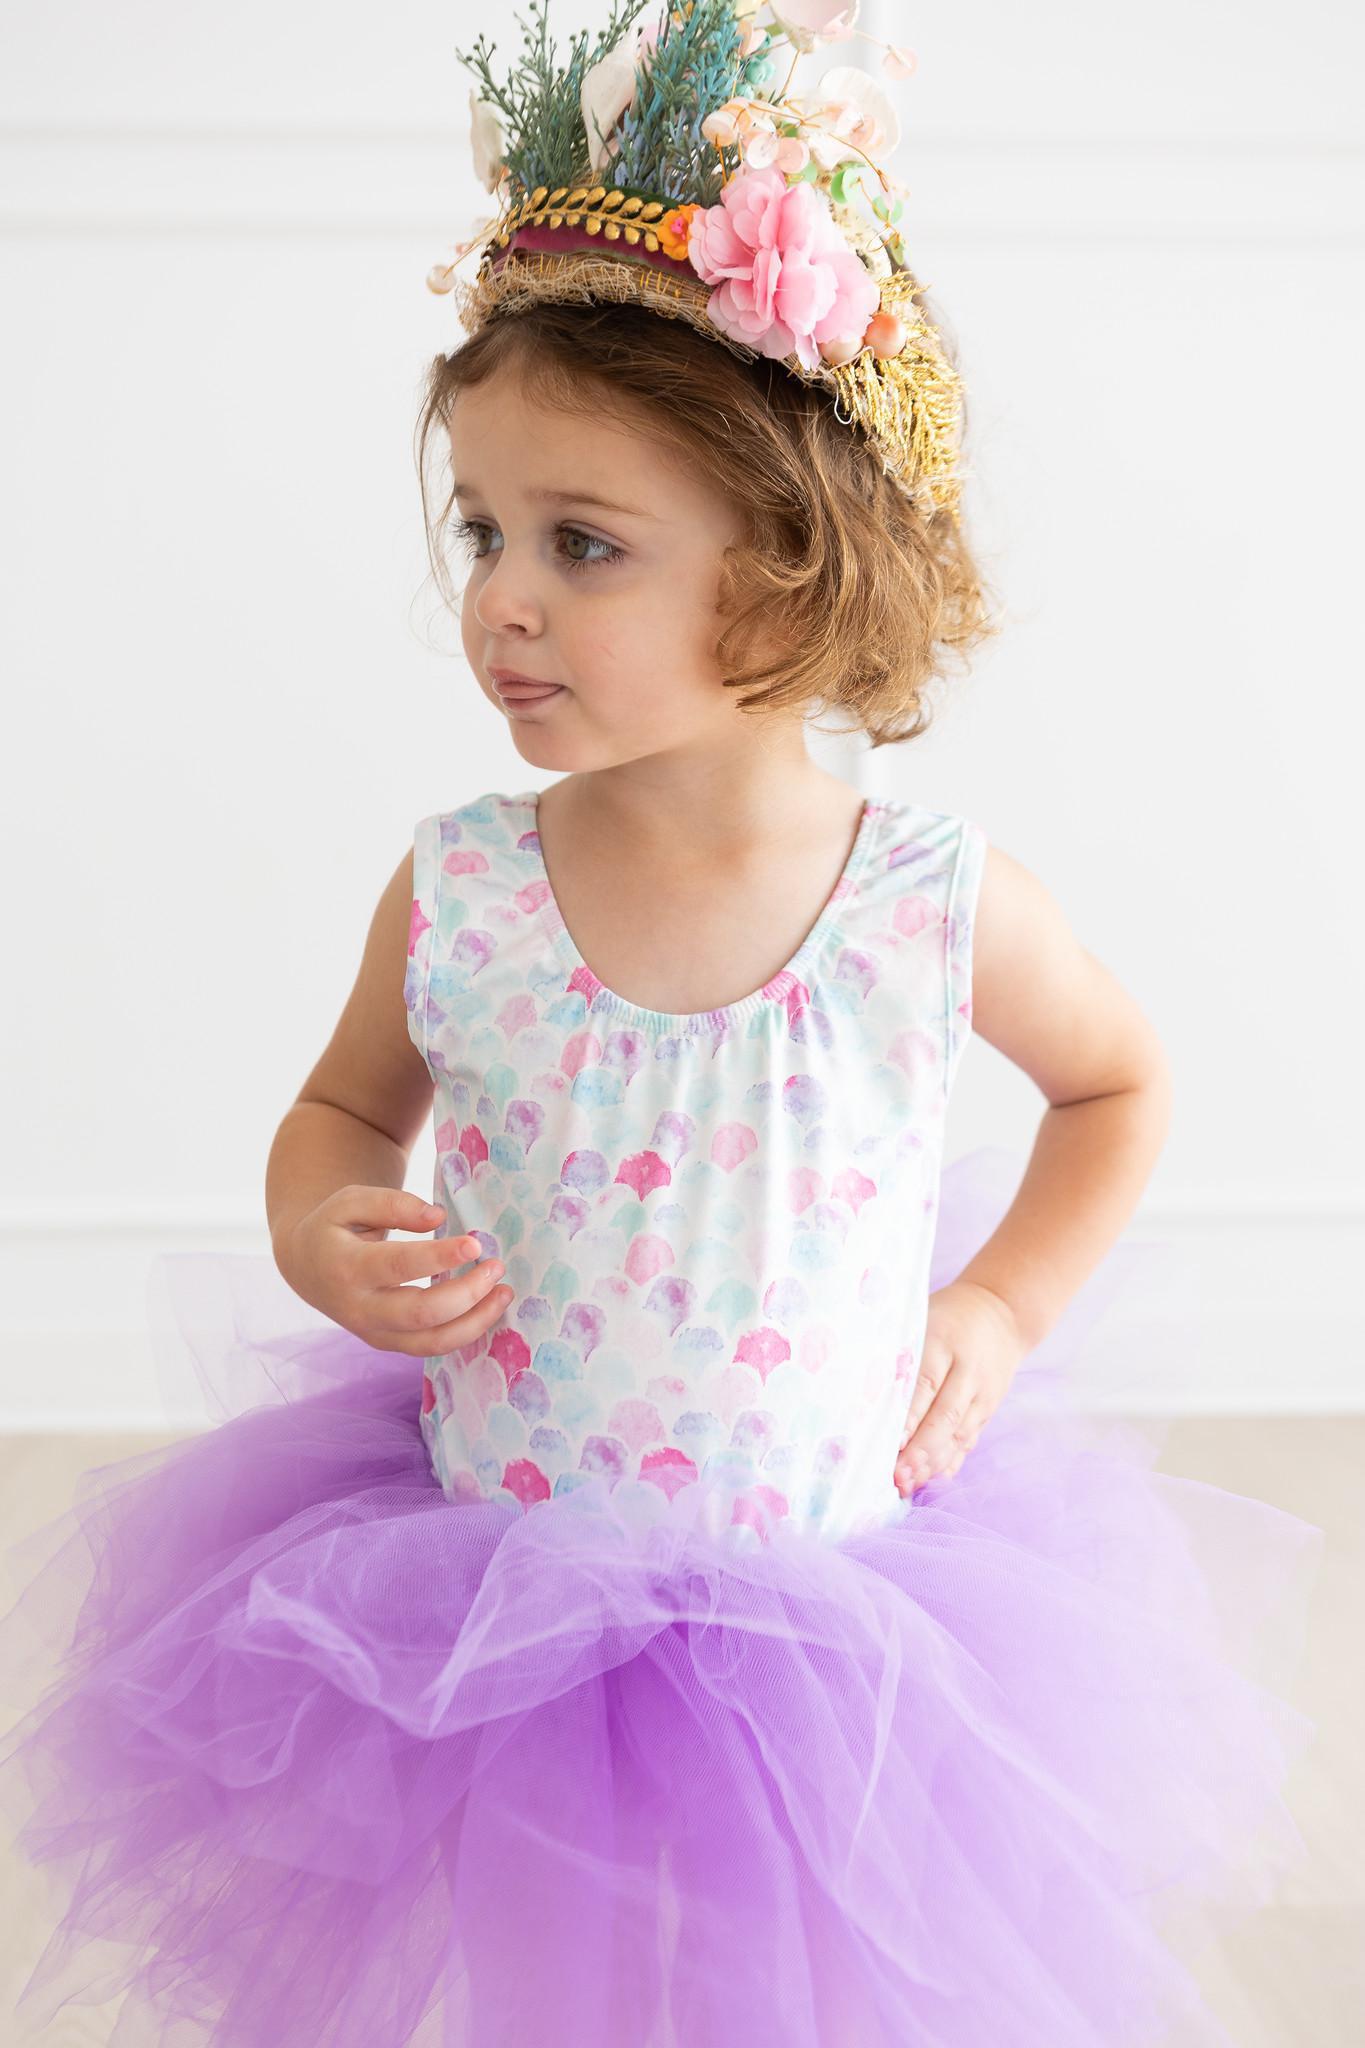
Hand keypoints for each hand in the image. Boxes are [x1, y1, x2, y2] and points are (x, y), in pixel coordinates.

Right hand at [276, 1186, 512, 1355]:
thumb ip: (392, 1204)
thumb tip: (438, 1217)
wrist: (306, 1266)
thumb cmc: (335, 1226)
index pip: (398, 1266)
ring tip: (504, 1293)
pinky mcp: (388, 1344)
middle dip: (466, 1294)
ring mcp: (373, 1333)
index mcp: (345, 1267)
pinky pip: (431, 1348)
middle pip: (419, 1314)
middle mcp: (358, 1309)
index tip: (475, 1243)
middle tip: (497, 1267)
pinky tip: (488, 1309)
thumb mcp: (351, 1201)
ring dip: (475, 1322)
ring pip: (431, 1342)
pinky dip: (466, 1333)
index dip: (439, 1256)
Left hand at [894, 1278, 1026, 1497]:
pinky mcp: (989, 1408)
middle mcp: (968, 1370)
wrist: (1002, 1312)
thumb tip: (860, 1386)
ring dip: (934, 1462)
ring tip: (908, 1484)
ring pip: (960, 1434)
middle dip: (920, 1450)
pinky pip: (970, 1439)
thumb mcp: (921, 1318)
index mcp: (944, 1341)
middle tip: (897, 1476)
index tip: (890, 1442)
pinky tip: (932, 1478)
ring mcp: (984, 1392)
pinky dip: (951, 1460)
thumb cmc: (944, 1316)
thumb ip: (899, 1350)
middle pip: (945, 1415)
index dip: (908, 1417)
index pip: (926, 1383)